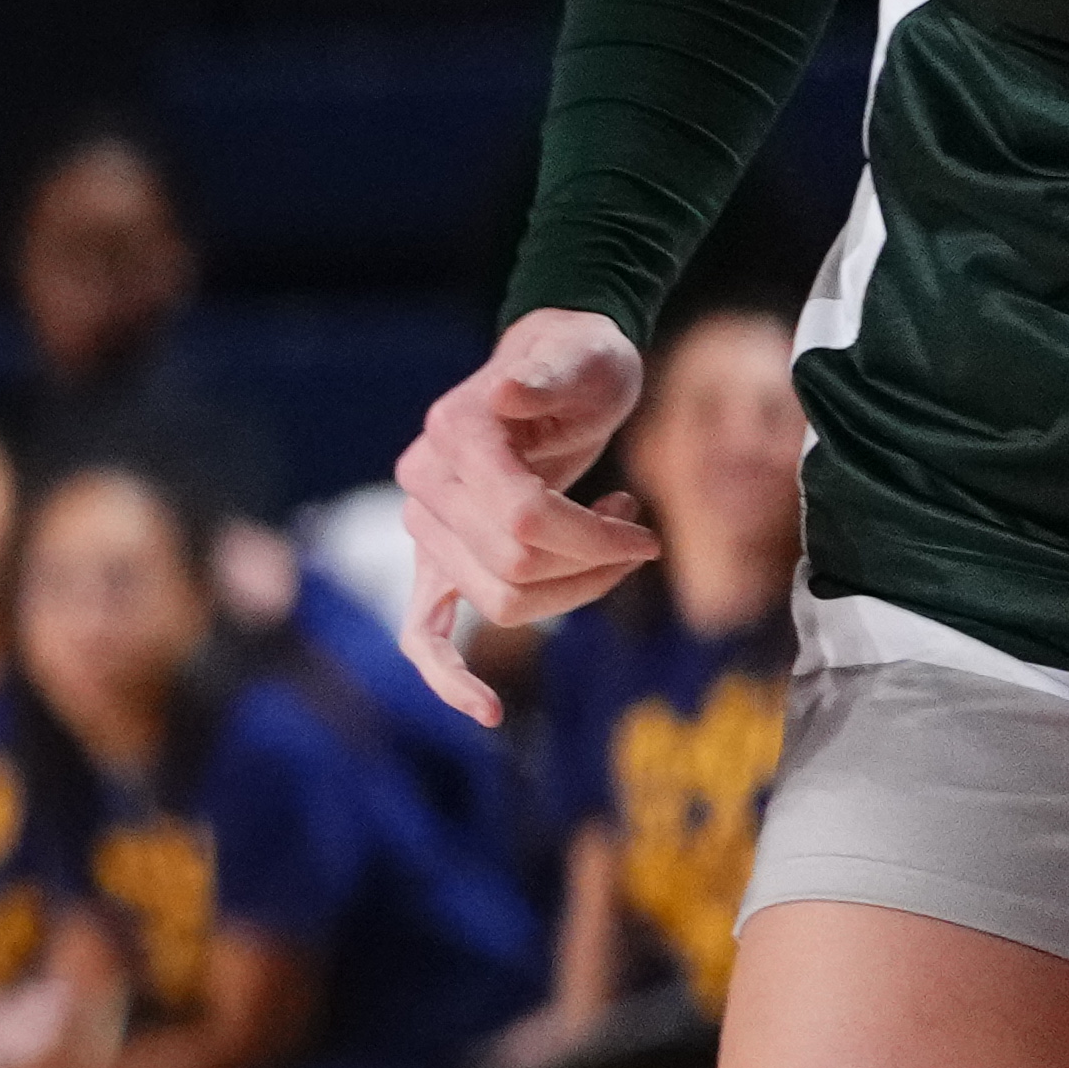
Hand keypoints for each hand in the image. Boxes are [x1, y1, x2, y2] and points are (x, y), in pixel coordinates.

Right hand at [388, 309, 656, 715]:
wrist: (555, 367)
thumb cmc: (578, 360)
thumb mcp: (581, 354)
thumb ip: (548, 371)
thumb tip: (512, 391)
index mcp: (453, 434)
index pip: (521, 517)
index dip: (593, 538)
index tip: (646, 531)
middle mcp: (423, 483)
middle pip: (515, 567)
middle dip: (593, 565)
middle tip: (639, 536)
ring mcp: (424, 526)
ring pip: (502, 601)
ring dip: (572, 594)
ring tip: (612, 548)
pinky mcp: (437, 559)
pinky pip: (423, 632)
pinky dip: (447, 676)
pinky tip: (487, 713)